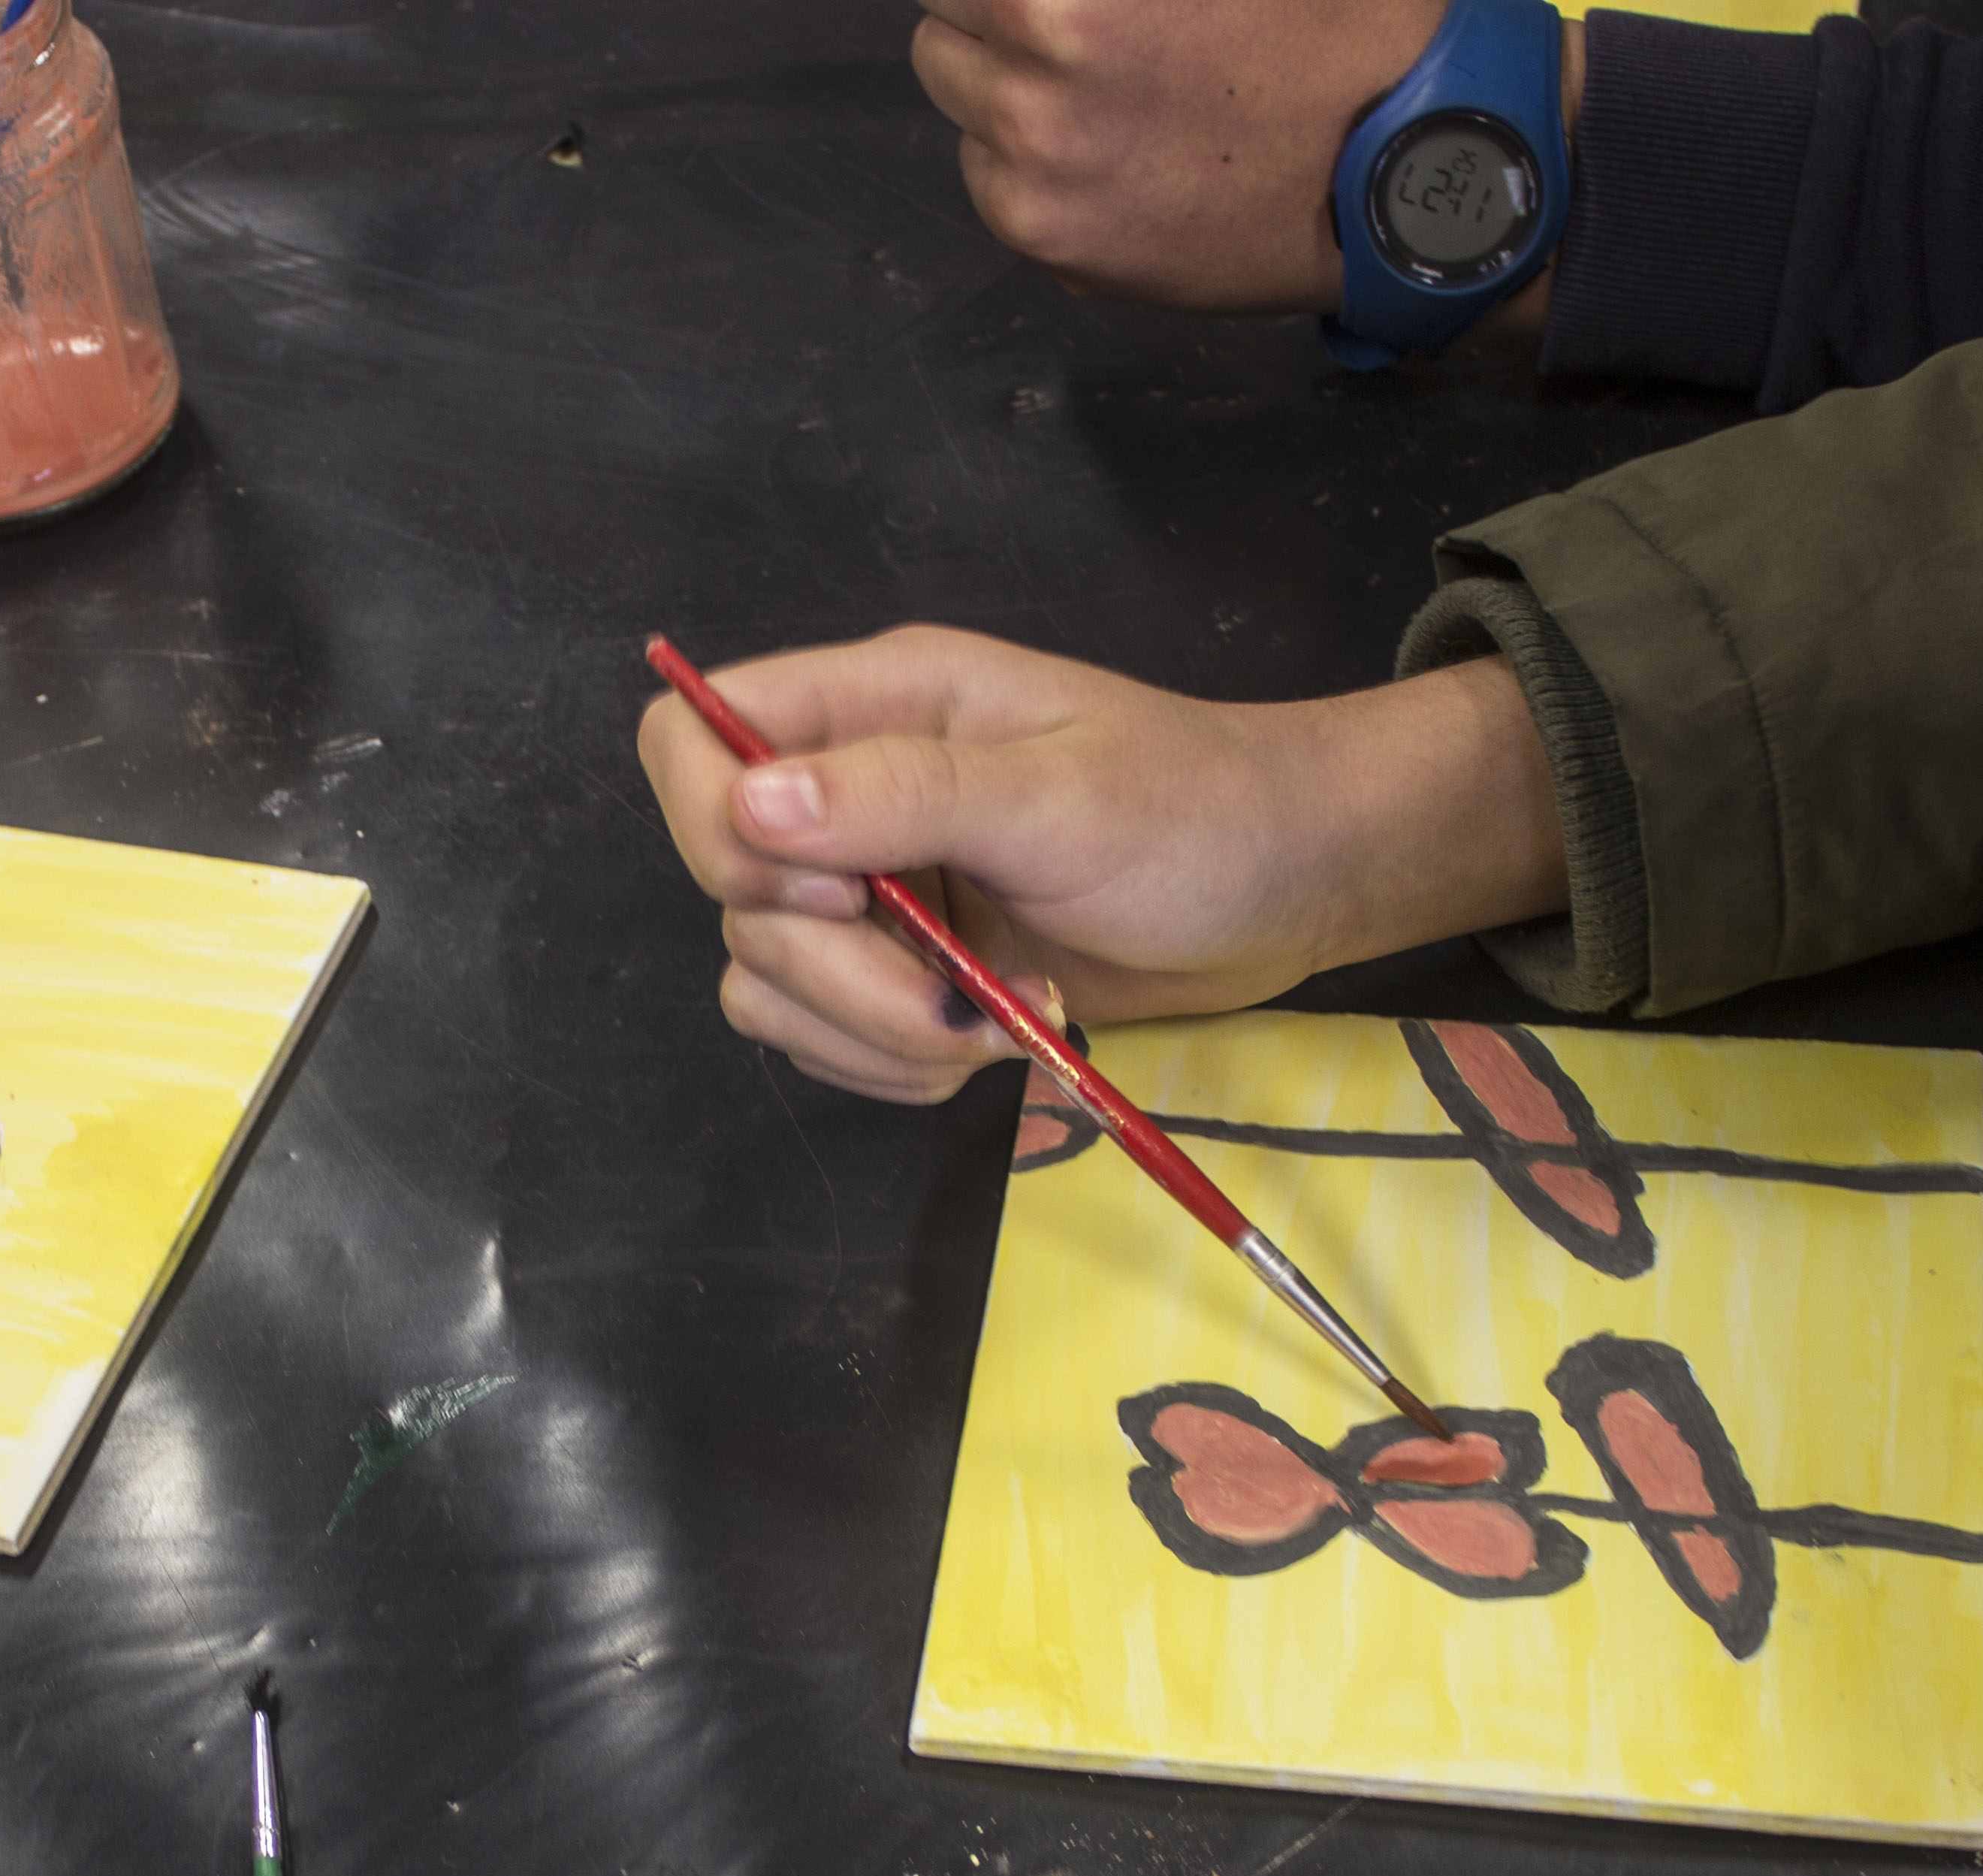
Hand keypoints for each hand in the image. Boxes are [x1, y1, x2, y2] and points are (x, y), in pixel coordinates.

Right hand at [637, 625, 1564, 1103]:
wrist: (1290, 890)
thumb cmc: (1198, 815)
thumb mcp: (1061, 797)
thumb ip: (905, 794)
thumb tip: (752, 804)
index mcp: (877, 704)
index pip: (692, 740)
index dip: (712, 829)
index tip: (823, 899)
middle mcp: (849, 792)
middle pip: (727, 893)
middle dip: (835, 975)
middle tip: (953, 996)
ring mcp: (870, 888)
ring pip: (765, 979)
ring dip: (868, 1033)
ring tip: (994, 1024)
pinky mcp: (899, 970)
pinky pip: (819, 1034)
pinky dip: (886, 1063)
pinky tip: (986, 1044)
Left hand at [910, 0, 1579, 328]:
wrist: (1397, 159)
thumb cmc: (1328, 29)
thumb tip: (1067, 4)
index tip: (1032, 4)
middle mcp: (1031, 81)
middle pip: (939, 26)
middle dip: (993, 19)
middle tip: (1080, 32)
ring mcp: (1030, 173)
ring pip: (960, 107)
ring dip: (1003, 90)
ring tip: (1109, 91)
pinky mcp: (1048, 243)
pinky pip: (992, 181)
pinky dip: (1029, 165)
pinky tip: (1120, 152)